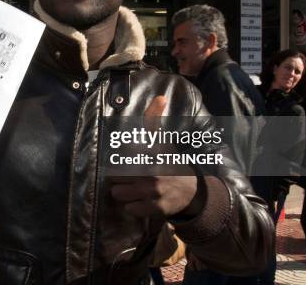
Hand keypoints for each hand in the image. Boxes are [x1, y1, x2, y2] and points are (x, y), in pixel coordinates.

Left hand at [110, 96, 203, 218]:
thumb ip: (154, 118)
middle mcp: (151, 171)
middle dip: (119, 176)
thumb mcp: (163, 139)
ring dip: (123, 192)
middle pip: (113, 175)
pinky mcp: (155, 208)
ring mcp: (153, 191)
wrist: (193, 191)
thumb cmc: (171, 161)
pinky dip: (132, 206)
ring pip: (117, 193)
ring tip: (132, 188)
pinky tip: (141, 200)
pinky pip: (129, 209)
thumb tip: (160, 97)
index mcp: (151, 152)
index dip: (119, 158)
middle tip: (130, 176)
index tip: (126, 160)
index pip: (118, 154)